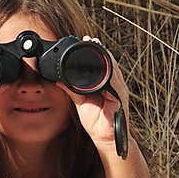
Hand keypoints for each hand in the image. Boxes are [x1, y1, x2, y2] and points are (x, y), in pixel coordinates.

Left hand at [56, 36, 130, 153]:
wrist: (105, 139)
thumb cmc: (96, 122)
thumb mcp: (81, 103)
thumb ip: (72, 90)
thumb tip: (59, 80)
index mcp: (106, 85)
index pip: (102, 64)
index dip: (96, 52)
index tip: (86, 40)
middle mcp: (115, 86)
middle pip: (109, 63)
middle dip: (101, 49)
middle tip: (90, 38)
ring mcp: (119, 92)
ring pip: (113, 69)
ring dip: (105, 57)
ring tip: (97, 45)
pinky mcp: (120, 99)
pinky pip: (114, 83)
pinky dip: (109, 73)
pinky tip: (103, 66)